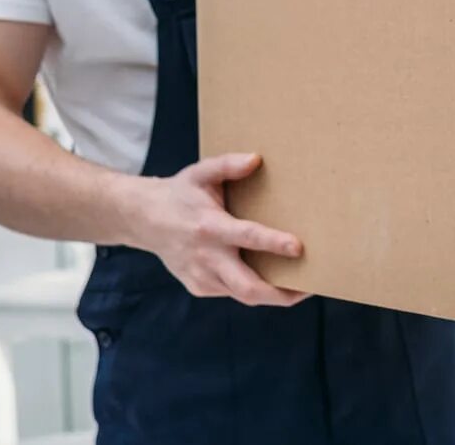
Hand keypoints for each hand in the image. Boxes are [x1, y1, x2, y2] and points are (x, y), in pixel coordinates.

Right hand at [129, 152, 308, 306]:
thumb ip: (228, 164)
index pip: (247, 237)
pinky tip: (272, 279)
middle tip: (312, 286)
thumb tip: (256, 159)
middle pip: (248, 287)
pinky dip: (254, 289)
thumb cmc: (180, 193)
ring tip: (302, 287)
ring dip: (273, 295)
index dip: (273, 243)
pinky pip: (232, 292)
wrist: (142, 219)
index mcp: (210, 227)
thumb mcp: (200, 172)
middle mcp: (206, 257)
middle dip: (281, 293)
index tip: (299, 248)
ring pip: (243, 295)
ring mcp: (201, 277)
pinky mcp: (200, 287)